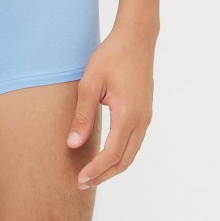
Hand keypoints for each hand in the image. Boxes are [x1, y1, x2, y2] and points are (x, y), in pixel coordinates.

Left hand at [66, 27, 154, 188]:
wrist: (136, 38)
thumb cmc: (112, 56)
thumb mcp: (90, 83)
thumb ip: (82, 115)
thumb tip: (73, 144)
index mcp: (128, 115)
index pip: (112, 154)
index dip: (95, 170)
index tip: (79, 179)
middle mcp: (141, 121)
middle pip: (124, 161)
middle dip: (103, 175)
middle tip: (82, 182)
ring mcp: (146, 117)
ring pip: (131, 154)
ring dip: (113, 167)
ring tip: (92, 173)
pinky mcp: (145, 112)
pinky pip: (134, 142)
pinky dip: (121, 155)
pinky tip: (106, 154)